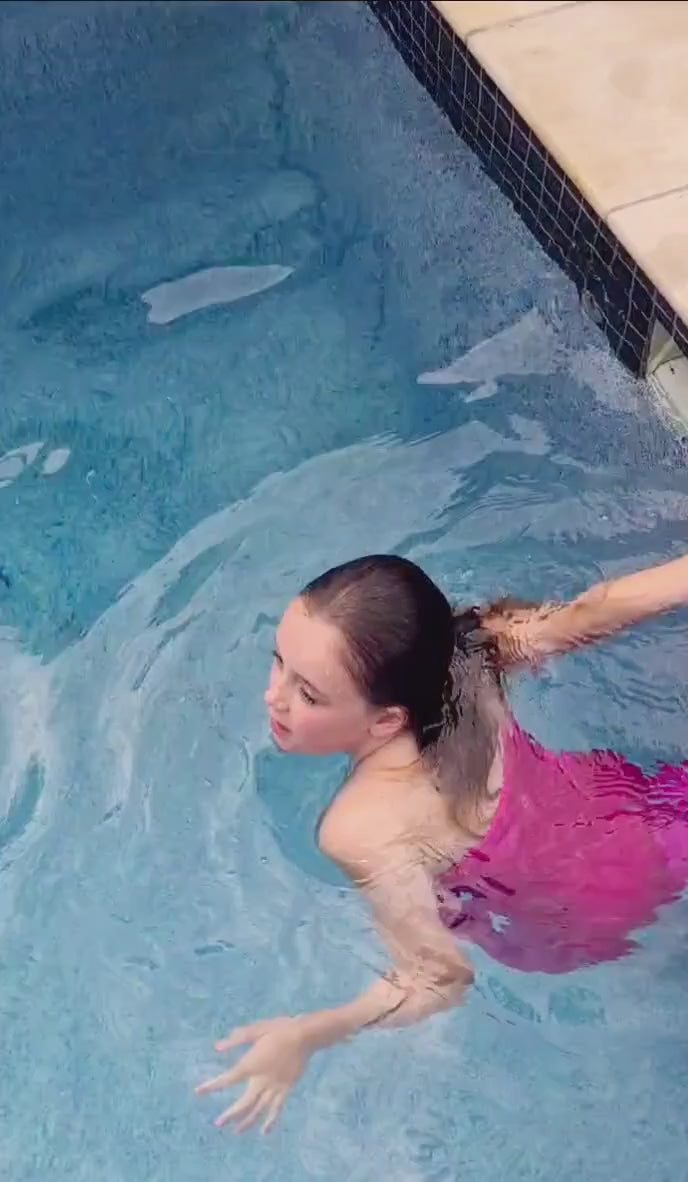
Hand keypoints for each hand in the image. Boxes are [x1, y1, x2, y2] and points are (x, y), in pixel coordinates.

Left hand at [195, 1016, 313, 1133]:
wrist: (304, 1035)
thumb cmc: (278, 1029)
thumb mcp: (255, 1030)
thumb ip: (236, 1038)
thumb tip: (217, 1047)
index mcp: (250, 1064)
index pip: (227, 1079)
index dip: (212, 1086)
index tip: (199, 1091)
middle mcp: (260, 1080)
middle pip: (243, 1102)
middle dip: (230, 1114)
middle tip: (218, 1123)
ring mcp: (274, 1086)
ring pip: (258, 1109)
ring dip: (247, 1121)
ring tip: (236, 1131)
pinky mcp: (286, 1089)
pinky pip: (276, 1109)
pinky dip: (270, 1121)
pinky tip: (265, 1131)